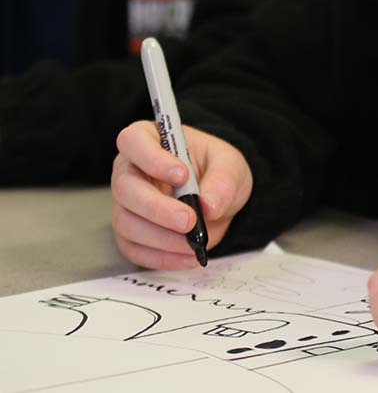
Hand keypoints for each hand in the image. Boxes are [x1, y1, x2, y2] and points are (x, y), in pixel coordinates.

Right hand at [111, 120, 252, 268]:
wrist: (218, 196)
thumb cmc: (216, 169)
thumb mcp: (230, 165)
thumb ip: (223, 180)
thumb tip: (208, 207)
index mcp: (150, 140)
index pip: (134, 140)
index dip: (152, 158)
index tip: (181, 175)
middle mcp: (130, 171)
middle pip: (125, 188)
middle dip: (157, 208)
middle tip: (190, 220)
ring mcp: (126, 204)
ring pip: (126, 222)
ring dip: (160, 237)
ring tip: (193, 242)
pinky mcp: (130, 233)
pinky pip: (134, 249)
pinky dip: (160, 257)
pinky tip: (187, 257)